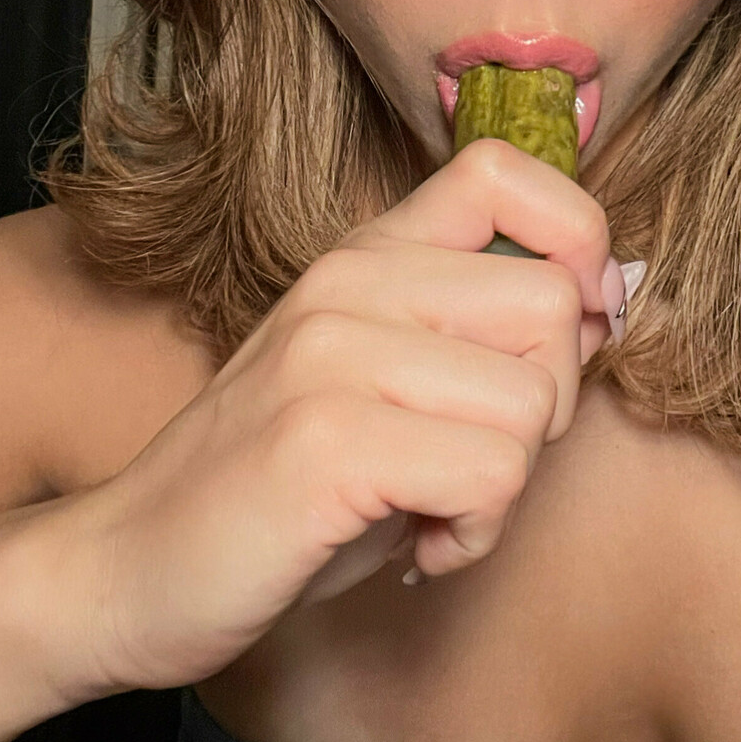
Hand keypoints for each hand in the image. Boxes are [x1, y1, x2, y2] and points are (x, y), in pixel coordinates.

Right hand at [67, 139, 632, 692]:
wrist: (129, 572)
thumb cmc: (288, 488)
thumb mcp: (390, 383)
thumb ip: (482, 332)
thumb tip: (612, 299)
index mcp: (368, 255)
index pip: (508, 169)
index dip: (576, 240)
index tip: (566, 331)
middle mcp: (350, 283)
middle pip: (552, 300)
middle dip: (550, 407)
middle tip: (478, 459)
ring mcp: (331, 354)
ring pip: (534, 400)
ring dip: (508, 487)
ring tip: (434, 510)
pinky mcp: (323, 441)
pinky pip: (491, 474)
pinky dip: (476, 534)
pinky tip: (418, 547)